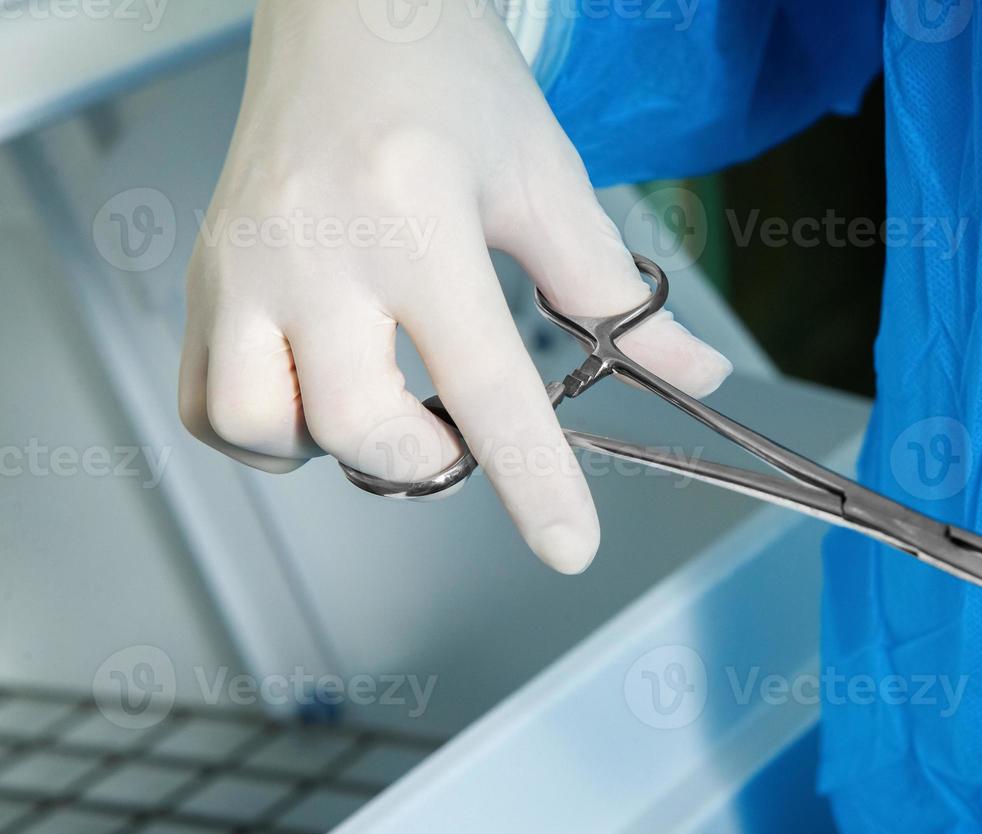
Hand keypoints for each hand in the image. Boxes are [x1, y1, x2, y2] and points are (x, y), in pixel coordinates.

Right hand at [180, 0, 730, 572]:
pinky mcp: (202, 274)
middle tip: (459, 430)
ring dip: (335, 451)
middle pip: (358, 424)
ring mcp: (244, 263)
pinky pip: (205, 404)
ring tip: (382, 409)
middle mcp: (315, 246)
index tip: (569, 547)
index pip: (483, 382)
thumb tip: (694, 372)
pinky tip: (315, 400)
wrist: (347, 12)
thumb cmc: (448, 85)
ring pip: (262, 425)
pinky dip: (262, 434)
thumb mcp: (547, 182)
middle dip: (425, 460)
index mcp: (416, 217)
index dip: (533, 481)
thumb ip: (614, 290)